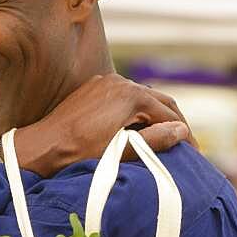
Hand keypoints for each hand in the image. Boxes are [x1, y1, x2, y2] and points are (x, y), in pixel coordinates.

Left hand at [12, 73, 197, 176]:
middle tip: (187, 145)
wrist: (41, 147)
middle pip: (160, 101)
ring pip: (142, 97)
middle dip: (175, 122)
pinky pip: (124, 97)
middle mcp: (121, 82)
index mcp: (132, 96)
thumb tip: (182, 133)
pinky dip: (137, 111)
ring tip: (165, 138)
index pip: (170, 115)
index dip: (185, 136)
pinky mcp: (93, 88)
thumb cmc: (79, 155)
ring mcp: (106, 83)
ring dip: (156, 115)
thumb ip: (153, 142)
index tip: (195, 154)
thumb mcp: (121, 152)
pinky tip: (138, 127)